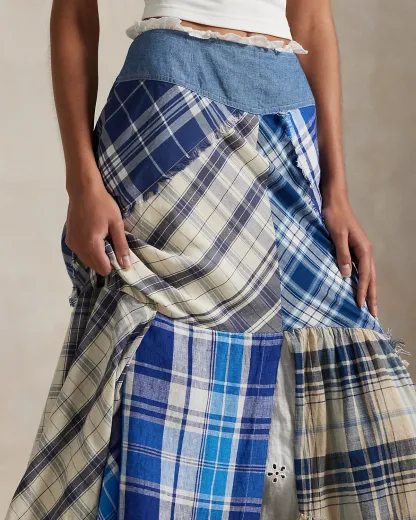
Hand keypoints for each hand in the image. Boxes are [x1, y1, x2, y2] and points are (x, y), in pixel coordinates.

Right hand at [65, 179, 130, 276]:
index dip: (114, 265)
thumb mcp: (116, 224)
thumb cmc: (103, 204)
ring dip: (96, 257)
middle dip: (105, 261)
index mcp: (92, 245)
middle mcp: (79, 248)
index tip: (119, 254)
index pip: (103, 269)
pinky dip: (88, 251)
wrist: (83, 190)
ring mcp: (72, 244)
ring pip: (87, 261)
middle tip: (112, 246)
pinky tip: (94, 238)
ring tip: (104, 240)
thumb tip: (126, 265)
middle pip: (95, 267)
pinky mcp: (69, 239)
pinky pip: (80, 253)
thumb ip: (121, 246)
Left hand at [322, 197, 377, 317]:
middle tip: (373, 314)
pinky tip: (358, 287)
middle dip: (372, 296)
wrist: (334, 201)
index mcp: (364, 249)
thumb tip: (347, 275)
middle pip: (371, 278)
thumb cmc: (335, 216)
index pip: (365, 275)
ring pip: (368, 274)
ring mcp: (361, 250)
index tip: (360, 306)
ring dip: (369, 290)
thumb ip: (342, 255)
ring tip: (369, 305)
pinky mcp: (354, 248)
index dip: (363, 291)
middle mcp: (365, 251)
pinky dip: (362, 280)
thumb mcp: (337, 235)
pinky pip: (361, 268)